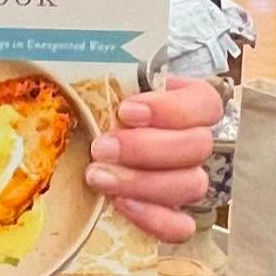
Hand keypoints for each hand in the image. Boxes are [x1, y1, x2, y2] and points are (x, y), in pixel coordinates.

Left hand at [83, 74, 222, 243]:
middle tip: (102, 147)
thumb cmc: (103, 100)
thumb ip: (107, 68)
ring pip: (190, 185)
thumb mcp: (107, 77)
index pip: (206, 104)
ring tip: (98, 175)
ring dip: (142, 182)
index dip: (171, 110)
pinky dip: (155, 220)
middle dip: (145, 149)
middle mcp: (194, 140)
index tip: (128, 110)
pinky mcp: (173, 213)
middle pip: (196, 147)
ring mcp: (186, 178)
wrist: (92, 130)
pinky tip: (122, 205)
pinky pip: (181, 226)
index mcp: (189, 102)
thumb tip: (69, 49)